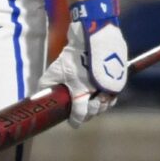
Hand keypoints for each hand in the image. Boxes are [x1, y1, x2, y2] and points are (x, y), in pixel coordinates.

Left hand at [35, 0, 127, 128]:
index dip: (76, 120)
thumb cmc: (74, 54)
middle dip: (88, 114)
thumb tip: (40, 93)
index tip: (73, 123)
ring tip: (92, 105)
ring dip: (99, 107)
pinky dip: (108, 99)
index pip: (80, 113)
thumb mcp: (56, 68)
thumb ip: (47, 83)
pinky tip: (103, 97)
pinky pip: (114, 95)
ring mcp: (110, 87)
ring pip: (106, 105)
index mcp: (81, 91)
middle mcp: (97, 92)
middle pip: (94, 111)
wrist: (95, 37)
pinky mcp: (119, 80)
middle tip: (82, 113)